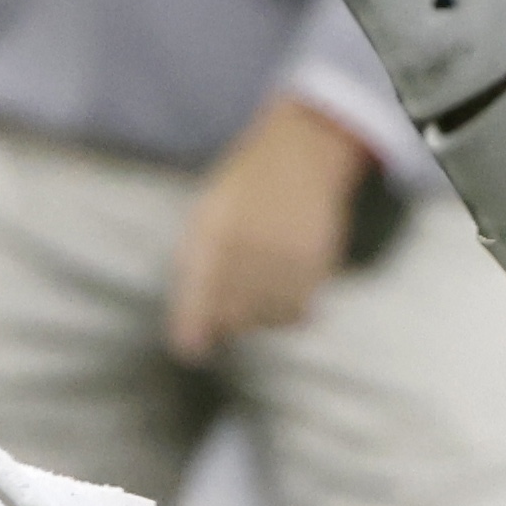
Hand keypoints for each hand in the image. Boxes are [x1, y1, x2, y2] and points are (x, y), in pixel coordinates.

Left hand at [169, 96, 378, 359]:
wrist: (303, 155)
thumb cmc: (246, 188)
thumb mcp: (206, 213)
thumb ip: (192, 269)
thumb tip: (189, 328)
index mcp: (214, 231)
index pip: (199, 297)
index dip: (190, 330)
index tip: (188, 350)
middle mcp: (251, 245)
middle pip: (232, 316)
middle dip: (224, 322)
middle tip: (225, 308)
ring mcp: (287, 255)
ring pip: (266, 320)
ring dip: (256, 317)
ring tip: (255, 288)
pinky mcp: (317, 264)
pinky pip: (297, 312)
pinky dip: (285, 311)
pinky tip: (279, 287)